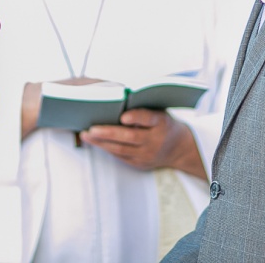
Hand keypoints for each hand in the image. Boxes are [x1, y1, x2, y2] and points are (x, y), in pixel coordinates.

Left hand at [80, 108, 204, 178]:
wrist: (178, 148)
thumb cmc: (162, 123)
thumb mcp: (159, 112)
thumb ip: (142, 109)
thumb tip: (116, 102)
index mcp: (161, 122)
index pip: (148, 118)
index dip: (136, 117)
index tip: (123, 116)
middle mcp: (155, 140)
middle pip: (130, 137)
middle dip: (108, 133)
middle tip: (90, 129)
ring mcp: (147, 155)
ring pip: (121, 149)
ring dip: (101, 143)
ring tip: (86, 135)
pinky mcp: (140, 164)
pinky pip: (120, 156)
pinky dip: (106, 149)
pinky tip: (95, 142)